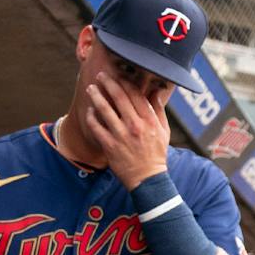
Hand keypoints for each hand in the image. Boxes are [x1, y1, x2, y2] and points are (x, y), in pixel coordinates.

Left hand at [81, 72, 171, 189]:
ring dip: (96, 96)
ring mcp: (121, 135)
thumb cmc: (156, 154)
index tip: (118, 76)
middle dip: (108, 84)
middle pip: (119, 98)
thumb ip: (159, 110)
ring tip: (90, 89)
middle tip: (101, 76)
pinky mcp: (110, 146)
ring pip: (105, 110)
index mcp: (148, 120)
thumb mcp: (164, 131)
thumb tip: (156, 92)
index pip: (135, 94)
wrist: (147, 178)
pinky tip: (89, 111)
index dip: (125, 82)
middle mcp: (135, 125)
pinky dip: (92, 117)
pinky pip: (97, 127)